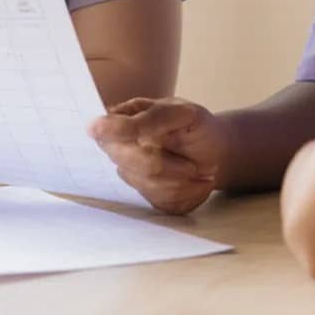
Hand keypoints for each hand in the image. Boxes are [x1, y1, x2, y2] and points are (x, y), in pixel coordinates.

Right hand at [88, 97, 230, 214]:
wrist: (217, 151)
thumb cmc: (194, 125)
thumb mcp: (180, 113)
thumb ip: (146, 119)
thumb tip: (97, 124)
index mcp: (122, 121)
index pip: (103, 130)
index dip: (108, 132)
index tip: (114, 132)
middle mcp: (121, 151)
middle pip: (129, 162)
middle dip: (164, 162)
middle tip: (189, 160)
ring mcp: (134, 177)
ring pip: (148, 184)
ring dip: (180, 178)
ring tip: (194, 168)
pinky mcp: (150, 199)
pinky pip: (163, 201)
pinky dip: (187, 192)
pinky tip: (193, 181)